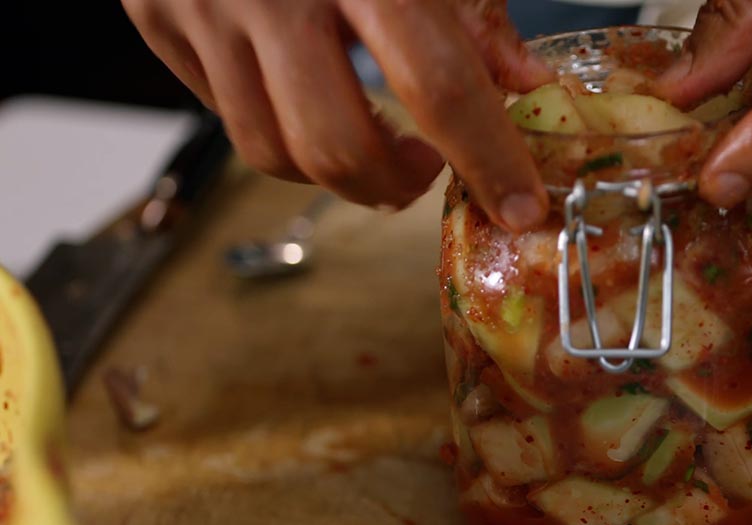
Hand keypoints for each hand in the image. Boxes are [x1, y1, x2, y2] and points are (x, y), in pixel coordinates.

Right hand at [122, 0, 553, 230]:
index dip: (487, 158)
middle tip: (425, 169)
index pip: (439, 85)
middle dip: (393, 186)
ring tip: (370, 140)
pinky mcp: (157, 19)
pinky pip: (225, 116)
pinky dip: (280, 129)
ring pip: (270, 150)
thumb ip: (475, 9)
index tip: (519, 208)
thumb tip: (525, 87)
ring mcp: (203, 7)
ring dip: (334, 172)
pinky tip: (305, 95)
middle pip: (336, 144)